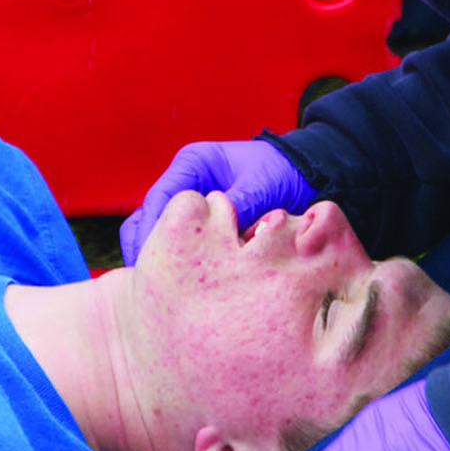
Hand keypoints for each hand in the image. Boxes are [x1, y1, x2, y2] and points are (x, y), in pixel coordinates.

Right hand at [117, 138, 315, 264]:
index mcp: (194, 162)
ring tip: (155, 288)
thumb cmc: (282, 172)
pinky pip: (179, 240)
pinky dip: (176, 259)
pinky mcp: (201, 220)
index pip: (159, 199)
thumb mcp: (262, 186)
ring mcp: (192, 200)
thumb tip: (225, 233)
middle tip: (146, 282)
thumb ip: (240, 206)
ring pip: (160, 231)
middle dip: (146, 248)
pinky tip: (176, 282)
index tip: (150, 261)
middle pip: (150, 216)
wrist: (303, 173)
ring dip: (158, 256)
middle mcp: (187, 179)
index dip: (151, 231)